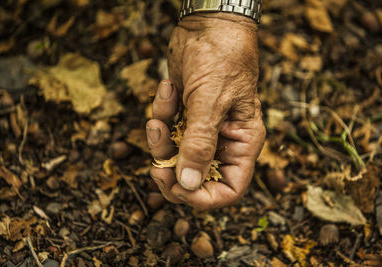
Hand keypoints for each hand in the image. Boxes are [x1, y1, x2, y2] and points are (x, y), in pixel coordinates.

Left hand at [146, 13, 265, 209]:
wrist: (207, 25)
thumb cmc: (221, 58)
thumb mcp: (210, 102)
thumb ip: (199, 145)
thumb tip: (188, 185)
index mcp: (241, 143)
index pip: (228, 189)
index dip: (203, 197)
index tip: (177, 187)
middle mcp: (223, 142)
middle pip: (195, 179)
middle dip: (171, 171)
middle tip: (156, 165)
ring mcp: (202, 130)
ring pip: (174, 156)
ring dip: (161, 139)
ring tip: (161, 112)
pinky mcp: (183, 117)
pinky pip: (165, 131)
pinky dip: (161, 114)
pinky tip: (168, 90)